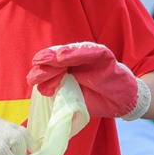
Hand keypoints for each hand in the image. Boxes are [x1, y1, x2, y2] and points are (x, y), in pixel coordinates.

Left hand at [26, 42, 150, 119]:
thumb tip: (42, 88)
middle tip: (37, 65)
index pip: (52, 68)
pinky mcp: (105, 57)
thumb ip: (59, 91)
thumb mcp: (73, 98)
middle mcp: (77, 60)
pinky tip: (66, 55)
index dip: (43, 72)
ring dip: (60, 54)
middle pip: (58, 58)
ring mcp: (90, 57)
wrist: (121, 102)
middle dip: (47, 62)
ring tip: (51, 58)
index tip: (32, 79)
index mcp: (67, 70)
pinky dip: (79, 52)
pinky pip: (93, 52)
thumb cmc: (96, 98)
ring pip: (72, 52)